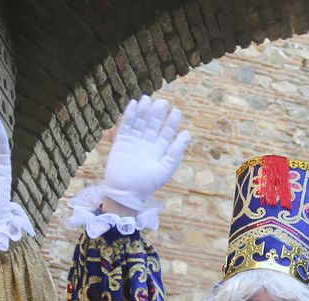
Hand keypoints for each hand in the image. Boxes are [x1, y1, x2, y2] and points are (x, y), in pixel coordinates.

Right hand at [100, 96, 190, 211]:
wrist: (125, 192)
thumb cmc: (147, 184)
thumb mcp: (165, 169)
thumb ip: (176, 152)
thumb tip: (187, 134)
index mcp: (159, 150)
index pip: (167, 132)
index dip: (171, 122)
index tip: (177, 111)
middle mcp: (147, 144)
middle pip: (153, 124)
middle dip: (157, 113)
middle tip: (163, 103)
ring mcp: (134, 142)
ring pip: (140, 122)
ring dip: (144, 111)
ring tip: (147, 99)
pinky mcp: (121, 142)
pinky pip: (126, 125)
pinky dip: (129, 115)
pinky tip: (134, 104)